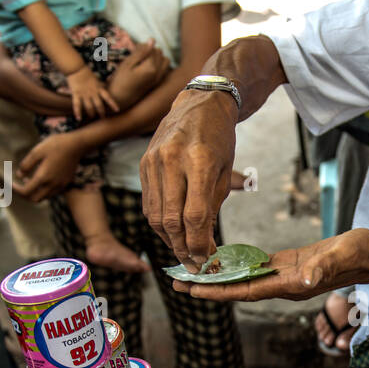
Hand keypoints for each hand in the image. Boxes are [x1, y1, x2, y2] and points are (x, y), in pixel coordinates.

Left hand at [13, 133, 83, 200]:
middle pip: (34, 199)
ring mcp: (60, 185)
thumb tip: (19, 175)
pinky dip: (43, 190)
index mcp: (43, 177)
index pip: (26, 191)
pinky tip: (40, 179)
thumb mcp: (37, 151)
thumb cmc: (56, 145)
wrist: (77, 145)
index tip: (9, 184)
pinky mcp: (65, 183)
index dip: (15, 190)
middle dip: (24, 195)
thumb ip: (26, 165)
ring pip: (44, 197)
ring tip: (27, 181)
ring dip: (34, 193)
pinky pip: (52, 193)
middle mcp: (52, 185)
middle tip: (17, 186)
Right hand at [66, 64, 118, 121]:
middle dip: (101, 113)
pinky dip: (77, 112)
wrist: (77, 69)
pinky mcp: (76, 94)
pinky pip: (77, 105)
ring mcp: (84, 94)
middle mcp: (93, 92)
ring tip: (92, 117)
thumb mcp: (98, 81)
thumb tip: (110, 87)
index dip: (113, 104)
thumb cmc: (88, 75)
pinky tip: (78, 119)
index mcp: (99, 89)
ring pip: (89, 107)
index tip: (117, 110)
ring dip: (91, 114)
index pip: (108, 97)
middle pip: (99, 105)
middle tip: (103, 118)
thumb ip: (103, 86)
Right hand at [108, 40, 169, 109]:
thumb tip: (152, 40)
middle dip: (150, 51)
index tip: (133, 53)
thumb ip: (141, 52)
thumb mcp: (127, 63)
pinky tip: (147, 68)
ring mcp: (159, 79)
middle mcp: (158, 74)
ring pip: (164, 59)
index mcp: (151, 68)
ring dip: (156, 57)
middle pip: (159, 52)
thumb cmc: (120, 80)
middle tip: (136, 58)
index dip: (142, 47)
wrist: (119, 99)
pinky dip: (159, 64)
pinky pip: (164, 68)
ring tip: (142, 62)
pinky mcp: (158, 83)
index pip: (153, 48)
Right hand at [141, 87, 238, 267]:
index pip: (195, 216)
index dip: (199, 243)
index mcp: (199, 161)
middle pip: (172, 220)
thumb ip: (212, 206)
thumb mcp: (225, 171)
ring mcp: (153, 161)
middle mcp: (171, 160)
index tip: (206, 258)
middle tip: (194, 264)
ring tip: (183, 251)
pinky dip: (159, 223)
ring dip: (169, 240)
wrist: (199, 104)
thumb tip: (202, 243)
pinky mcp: (143, 164)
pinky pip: (149, 203)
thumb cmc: (219, 138)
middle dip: (182, 248)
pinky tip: (171, 232)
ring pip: (156, 215)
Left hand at [169, 229, 368, 302]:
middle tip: (176, 283)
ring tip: (191, 273)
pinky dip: (237, 266)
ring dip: (219, 278)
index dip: (218, 291)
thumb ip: (324, 266)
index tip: (192, 290)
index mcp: (292, 284)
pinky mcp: (290, 266)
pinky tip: (222, 261)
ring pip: (245, 280)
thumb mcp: (344, 253)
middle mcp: (285, 285)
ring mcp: (286, 277)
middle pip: (239, 289)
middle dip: (208, 288)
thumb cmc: (362, 252)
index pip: (247, 291)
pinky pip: (257, 269)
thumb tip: (304, 280)